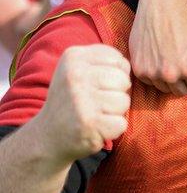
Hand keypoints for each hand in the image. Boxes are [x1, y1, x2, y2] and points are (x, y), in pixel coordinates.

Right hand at [36, 45, 131, 162]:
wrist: (48, 135)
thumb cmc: (73, 100)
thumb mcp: (79, 70)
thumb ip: (104, 61)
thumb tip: (132, 64)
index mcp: (74, 57)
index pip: (119, 60)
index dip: (116, 75)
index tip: (97, 85)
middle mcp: (75, 75)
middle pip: (124, 80)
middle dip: (117, 94)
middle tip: (95, 103)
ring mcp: (81, 100)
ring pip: (124, 101)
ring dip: (115, 112)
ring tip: (95, 114)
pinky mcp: (89, 123)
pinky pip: (121, 123)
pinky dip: (112, 129)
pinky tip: (95, 128)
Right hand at [129, 0, 186, 94]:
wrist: (163, 7)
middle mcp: (170, 75)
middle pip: (180, 92)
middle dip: (185, 82)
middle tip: (183, 65)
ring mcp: (152, 73)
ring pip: (164, 88)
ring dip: (169, 80)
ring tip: (171, 61)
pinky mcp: (138, 69)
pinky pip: (149, 82)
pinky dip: (155, 75)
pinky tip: (158, 59)